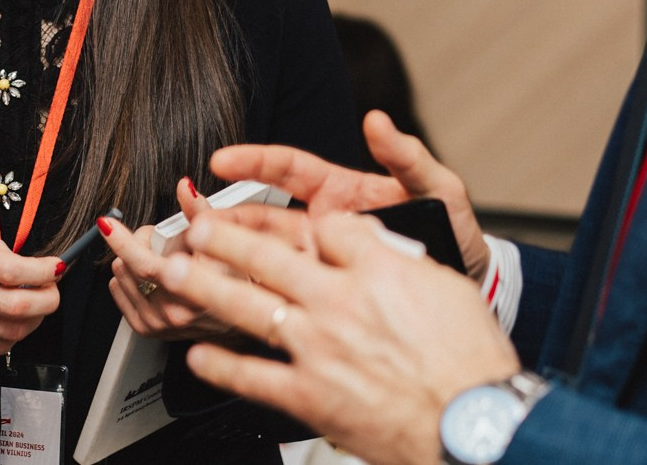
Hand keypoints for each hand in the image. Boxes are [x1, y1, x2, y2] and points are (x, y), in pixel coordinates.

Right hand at [0, 231, 60, 355]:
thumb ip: (2, 253)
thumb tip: (39, 270)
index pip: (12, 271)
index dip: (43, 272)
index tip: (57, 268)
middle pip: (16, 306)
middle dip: (48, 300)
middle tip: (54, 292)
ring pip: (12, 330)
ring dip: (35, 320)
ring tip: (36, 306)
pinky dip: (15, 334)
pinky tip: (16, 320)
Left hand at [106, 178, 234, 340]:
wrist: (234, 316)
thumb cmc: (232, 277)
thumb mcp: (225, 241)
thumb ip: (200, 212)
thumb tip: (184, 188)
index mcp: (194, 289)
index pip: (145, 264)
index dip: (124, 241)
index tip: (107, 225)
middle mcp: (174, 311)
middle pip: (129, 266)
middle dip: (140, 244)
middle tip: (163, 243)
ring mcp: (158, 323)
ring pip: (120, 276)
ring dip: (133, 261)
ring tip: (161, 260)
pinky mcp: (146, 330)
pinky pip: (117, 291)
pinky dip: (127, 278)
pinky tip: (152, 277)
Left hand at [161, 212, 519, 464]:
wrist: (474, 424)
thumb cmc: (469, 362)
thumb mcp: (443, 286)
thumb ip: (395, 260)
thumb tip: (369, 243)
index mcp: (376, 268)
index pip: (327, 228)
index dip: (303, 223)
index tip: (286, 221)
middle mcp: (339, 301)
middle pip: (268, 254)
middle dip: (223, 236)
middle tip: (194, 225)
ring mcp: (319, 348)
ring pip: (247, 306)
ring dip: (203, 286)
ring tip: (172, 272)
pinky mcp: (310, 395)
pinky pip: (253, 377)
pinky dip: (220, 367)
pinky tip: (197, 357)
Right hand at [211, 110, 490, 277]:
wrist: (471, 285)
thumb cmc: (454, 231)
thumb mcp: (439, 190)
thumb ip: (406, 157)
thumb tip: (378, 121)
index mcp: (340, 192)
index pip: (286, 169)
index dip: (253, 162)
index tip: (222, 161)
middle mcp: (321, 225)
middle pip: (259, 215)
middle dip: (221, 213)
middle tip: (190, 217)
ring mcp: (319, 262)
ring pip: (260, 255)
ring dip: (226, 254)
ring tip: (194, 258)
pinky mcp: (322, 297)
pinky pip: (280, 293)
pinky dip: (251, 293)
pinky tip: (226, 298)